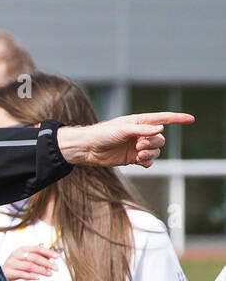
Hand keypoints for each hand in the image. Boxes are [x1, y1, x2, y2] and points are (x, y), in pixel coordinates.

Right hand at [0, 244, 56, 280]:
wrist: (1, 275)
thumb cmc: (16, 267)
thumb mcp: (25, 259)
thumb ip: (37, 257)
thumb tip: (51, 257)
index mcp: (21, 249)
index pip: (37, 248)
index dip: (48, 252)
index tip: (56, 257)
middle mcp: (16, 255)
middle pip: (34, 257)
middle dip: (47, 263)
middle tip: (55, 268)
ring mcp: (12, 263)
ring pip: (29, 266)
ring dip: (41, 270)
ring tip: (48, 274)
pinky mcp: (9, 272)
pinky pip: (22, 274)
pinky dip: (31, 276)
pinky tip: (38, 278)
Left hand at [56, 112, 192, 168]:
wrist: (88, 149)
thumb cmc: (103, 134)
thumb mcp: (123, 129)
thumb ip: (142, 129)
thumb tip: (161, 128)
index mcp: (140, 122)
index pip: (163, 119)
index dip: (178, 118)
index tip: (191, 119)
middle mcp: (141, 134)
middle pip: (160, 139)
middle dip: (153, 143)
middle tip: (138, 145)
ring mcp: (137, 147)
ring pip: (156, 151)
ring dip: (150, 153)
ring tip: (138, 154)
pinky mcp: (132, 158)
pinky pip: (148, 161)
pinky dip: (147, 162)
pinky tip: (140, 161)